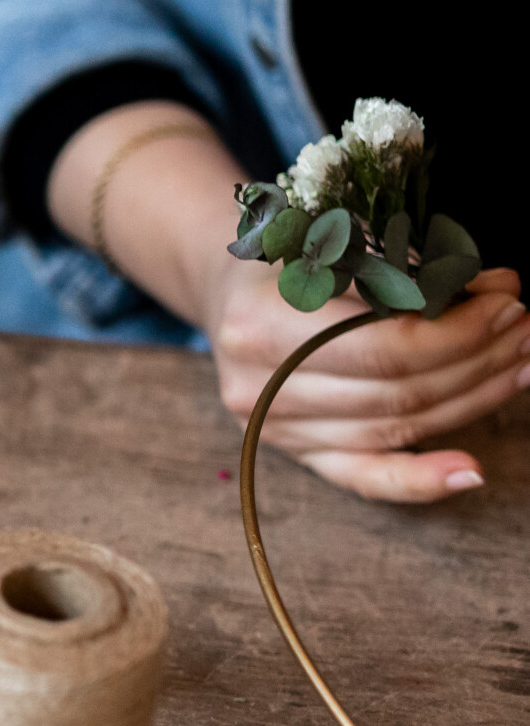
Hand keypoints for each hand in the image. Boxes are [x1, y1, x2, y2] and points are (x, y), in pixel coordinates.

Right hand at [207, 262, 526, 502]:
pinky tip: (471, 470)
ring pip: (395, 428)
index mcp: (261, 322)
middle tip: (521, 330)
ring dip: (471, 399)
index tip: (506, 303)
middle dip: (476, 360)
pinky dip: (422, 479)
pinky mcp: (294, 451)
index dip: (458, 332)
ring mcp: (274, 426)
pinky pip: (364, 477)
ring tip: (517, 365)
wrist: (224, 295)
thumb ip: (407, 271)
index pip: (383, 344)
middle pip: (395, 391)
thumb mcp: (332, 246)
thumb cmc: (286, 262)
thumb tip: (496, 291)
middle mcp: (259, 384)